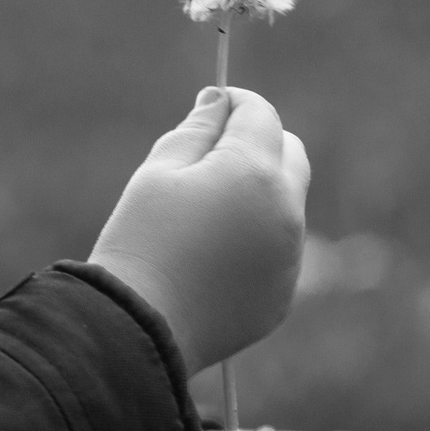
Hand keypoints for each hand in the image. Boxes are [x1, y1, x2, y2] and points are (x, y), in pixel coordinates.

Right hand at [86, 88, 308, 371]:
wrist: (139, 329)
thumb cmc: (140, 241)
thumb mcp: (158, 172)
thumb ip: (197, 130)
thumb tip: (220, 101)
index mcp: (255, 172)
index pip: (261, 115)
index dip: (235, 104)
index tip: (211, 108)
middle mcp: (286, 212)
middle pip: (290, 153)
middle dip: (259, 143)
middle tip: (211, 156)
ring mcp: (290, 257)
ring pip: (286, 203)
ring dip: (258, 193)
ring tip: (203, 214)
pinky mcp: (282, 295)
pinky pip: (279, 250)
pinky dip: (256, 240)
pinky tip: (211, 257)